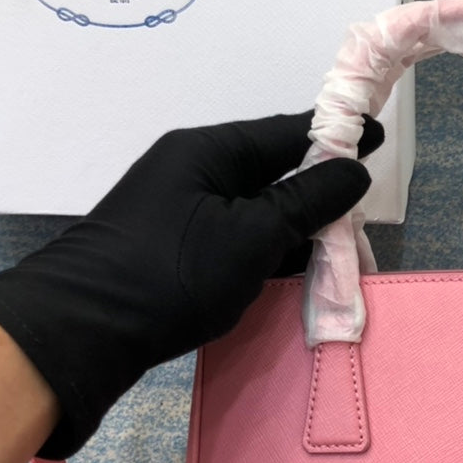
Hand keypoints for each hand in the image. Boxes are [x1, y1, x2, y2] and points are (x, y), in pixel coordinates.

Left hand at [0, 112, 380, 458]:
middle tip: (361, 209)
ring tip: (339, 244)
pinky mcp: (175, 246)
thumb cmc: (175, 272)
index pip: (287, 133)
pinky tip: (295, 268)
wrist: (86, 329)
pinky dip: (268, 248)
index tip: (376, 136)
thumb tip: (354, 170)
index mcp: (211, 151)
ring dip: (295, 225)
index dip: (335, 138)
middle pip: (272, 172)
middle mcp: (194, 170)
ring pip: (256, 208)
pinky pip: (237, 235)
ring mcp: (181, 209)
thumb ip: (308, 201)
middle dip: (319, 190)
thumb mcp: (254, 235)